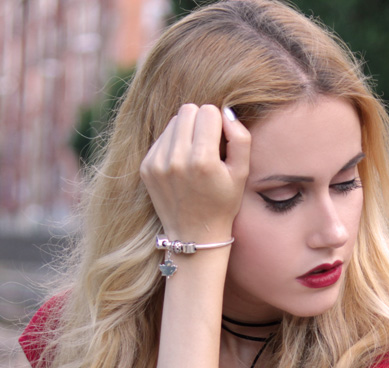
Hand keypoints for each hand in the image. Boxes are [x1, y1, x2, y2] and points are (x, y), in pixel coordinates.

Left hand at [140, 104, 250, 242]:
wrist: (195, 235)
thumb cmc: (222, 203)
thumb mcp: (241, 173)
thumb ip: (240, 138)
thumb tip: (226, 112)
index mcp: (203, 161)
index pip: (208, 111)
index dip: (217, 124)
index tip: (219, 143)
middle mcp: (177, 160)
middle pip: (188, 110)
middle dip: (199, 122)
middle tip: (206, 145)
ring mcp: (158, 164)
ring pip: (173, 122)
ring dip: (185, 132)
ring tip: (193, 156)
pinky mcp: (146, 167)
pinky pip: (161, 138)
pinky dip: (172, 145)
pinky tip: (180, 165)